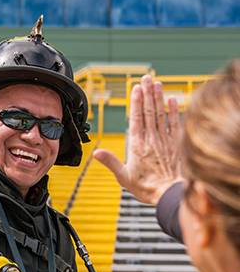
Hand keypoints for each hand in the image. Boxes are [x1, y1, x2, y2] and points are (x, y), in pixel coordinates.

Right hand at [93, 75, 183, 204]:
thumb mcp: (123, 177)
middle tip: (146, 78)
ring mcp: (165, 140)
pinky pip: (175, 123)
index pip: (136, 119)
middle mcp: (151, 140)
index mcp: (137, 146)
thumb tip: (95, 153)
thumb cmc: (147, 187)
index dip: (136, 102)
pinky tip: (172, 99)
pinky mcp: (176, 144)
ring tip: (157, 83)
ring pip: (162, 114)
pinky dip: (174, 110)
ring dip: (159, 97)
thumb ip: (110, 162)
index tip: (136, 88)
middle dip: (147, 93)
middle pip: (149, 111)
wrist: (170, 193)